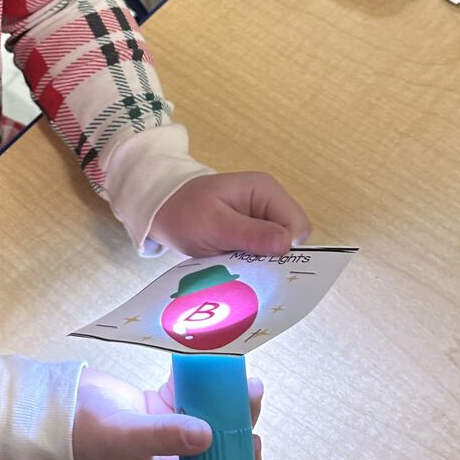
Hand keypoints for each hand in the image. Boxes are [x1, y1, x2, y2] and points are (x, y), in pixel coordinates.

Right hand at [72, 367, 262, 459]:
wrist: (52, 403)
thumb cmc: (84, 430)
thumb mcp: (125, 436)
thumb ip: (165, 436)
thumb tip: (209, 435)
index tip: (253, 442)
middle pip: (218, 447)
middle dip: (238, 424)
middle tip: (251, 394)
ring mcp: (167, 431)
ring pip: (208, 418)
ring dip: (225, 400)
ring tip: (243, 378)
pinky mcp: (159, 406)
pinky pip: (189, 394)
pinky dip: (201, 381)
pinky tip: (213, 364)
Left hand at [151, 171, 310, 257]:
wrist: (161, 211)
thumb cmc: (184, 211)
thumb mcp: (213, 224)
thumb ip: (250, 233)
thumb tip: (286, 244)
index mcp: (265, 191)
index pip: (298, 226)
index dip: (285, 248)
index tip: (260, 263)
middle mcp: (270, 203)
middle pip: (293, 239)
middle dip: (275, 258)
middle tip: (247, 268)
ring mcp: (262, 218)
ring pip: (280, 249)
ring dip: (263, 263)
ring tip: (239, 268)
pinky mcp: (254, 233)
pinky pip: (266, 253)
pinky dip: (254, 263)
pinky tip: (237, 267)